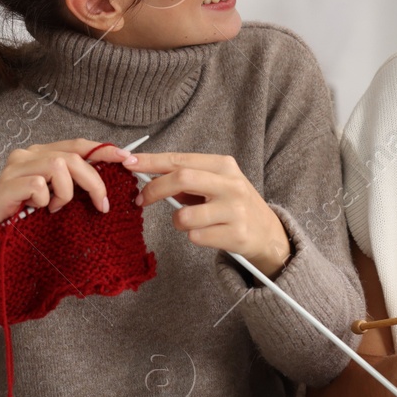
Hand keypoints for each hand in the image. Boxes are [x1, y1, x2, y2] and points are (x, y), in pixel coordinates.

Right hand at [0, 139, 134, 267]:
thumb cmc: (29, 220)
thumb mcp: (60, 198)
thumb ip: (77, 182)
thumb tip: (113, 175)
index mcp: (41, 154)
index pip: (77, 144)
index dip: (104, 150)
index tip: (127, 159)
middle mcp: (26, 156)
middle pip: (72, 155)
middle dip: (94, 181)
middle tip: (101, 205)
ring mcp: (13, 169)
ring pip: (58, 166)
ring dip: (66, 192)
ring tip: (55, 209)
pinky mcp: (4, 187)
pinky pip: (39, 185)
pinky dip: (46, 200)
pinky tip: (38, 211)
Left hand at [124, 152, 289, 275]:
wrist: (268, 233)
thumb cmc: (233, 205)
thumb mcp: (216, 183)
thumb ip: (186, 178)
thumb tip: (146, 174)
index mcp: (224, 165)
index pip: (180, 159)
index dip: (151, 161)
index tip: (128, 163)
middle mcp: (231, 184)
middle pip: (182, 179)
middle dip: (154, 189)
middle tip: (141, 199)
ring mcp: (235, 210)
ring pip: (185, 215)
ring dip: (178, 221)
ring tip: (190, 222)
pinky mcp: (236, 235)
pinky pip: (196, 237)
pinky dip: (194, 237)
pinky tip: (209, 234)